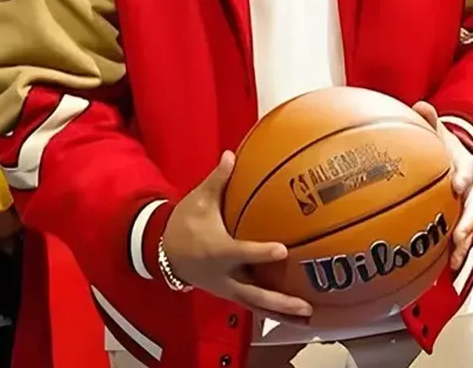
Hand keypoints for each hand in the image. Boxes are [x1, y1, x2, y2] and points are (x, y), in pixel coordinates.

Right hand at [163, 151, 312, 319]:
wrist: (163, 252)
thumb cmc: (185, 223)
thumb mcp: (199, 200)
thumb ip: (218, 180)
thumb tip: (231, 154)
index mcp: (217, 251)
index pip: (242, 253)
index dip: (261, 253)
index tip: (283, 250)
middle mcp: (224, 275)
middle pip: (255, 294)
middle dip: (280, 302)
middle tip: (306, 306)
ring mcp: (227, 288)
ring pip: (256, 306)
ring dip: (281, 313)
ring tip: (308, 319)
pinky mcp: (230, 293)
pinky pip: (253, 305)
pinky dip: (272, 311)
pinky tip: (292, 314)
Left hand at [413, 102, 472, 270]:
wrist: (457, 153)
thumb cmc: (441, 143)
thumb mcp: (436, 129)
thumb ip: (429, 119)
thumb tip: (420, 105)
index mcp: (466, 164)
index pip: (469, 170)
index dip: (464, 177)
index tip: (457, 185)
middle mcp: (471, 188)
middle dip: (467, 220)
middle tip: (458, 235)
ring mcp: (468, 205)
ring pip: (470, 227)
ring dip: (464, 244)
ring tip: (453, 262)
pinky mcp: (461, 219)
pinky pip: (461, 237)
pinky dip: (456, 253)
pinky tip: (446, 272)